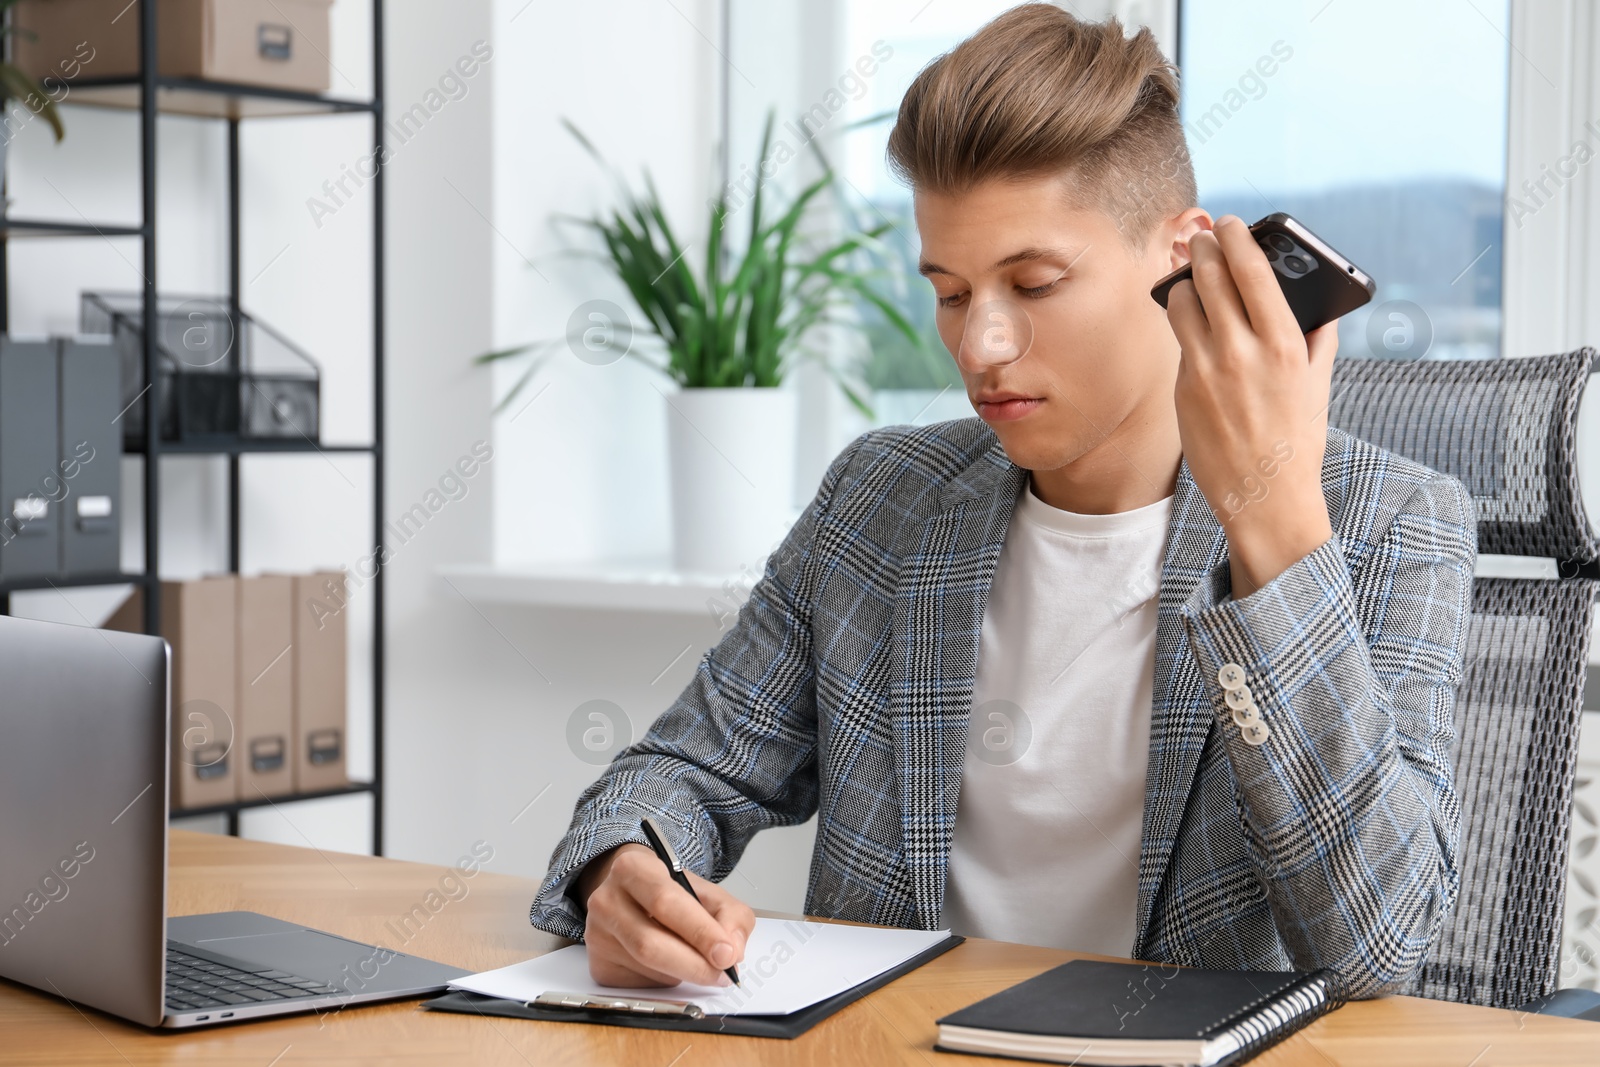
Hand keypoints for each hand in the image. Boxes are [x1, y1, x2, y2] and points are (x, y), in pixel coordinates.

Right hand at [576, 843, 754, 987]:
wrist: (633, 894)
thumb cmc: (671, 892)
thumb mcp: (707, 891)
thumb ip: (731, 915)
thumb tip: (731, 951)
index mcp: (633, 869)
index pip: (665, 903)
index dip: (699, 932)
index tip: (726, 954)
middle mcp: (607, 900)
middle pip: (650, 944)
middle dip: (694, 964)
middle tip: (723, 972)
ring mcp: (598, 935)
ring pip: (648, 968)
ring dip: (683, 973)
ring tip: (699, 962)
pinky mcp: (599, 964)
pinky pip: (640, 984)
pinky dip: (666, 980)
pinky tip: (670, 965)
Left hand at [1165, 214, 1337, 597]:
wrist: (1264, 496)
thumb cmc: (1297, 440)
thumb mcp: (1318, 385)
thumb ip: (1319, 338)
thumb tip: (1320, 304)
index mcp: (1284, 345)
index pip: (1252, 272)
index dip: (1237, 239)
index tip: (1230, 223)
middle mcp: (1241, 353)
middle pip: (1208, 278)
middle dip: (1202, 249)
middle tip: (1200, 236)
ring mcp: (1206, 371)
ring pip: (1181, 304)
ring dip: (1184, 283)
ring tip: (1190, 277)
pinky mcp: (1183, 389)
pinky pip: (1180, 342)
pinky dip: (1186, 325)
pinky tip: (1193, 322)